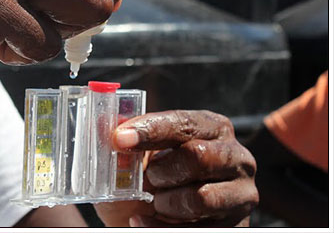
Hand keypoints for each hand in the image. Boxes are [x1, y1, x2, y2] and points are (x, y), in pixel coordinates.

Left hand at [94, 110, 257, 226]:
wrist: (159, 219)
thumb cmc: (152, 182)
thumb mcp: (139, 158)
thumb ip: (127, 141)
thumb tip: (104, 125)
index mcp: (212, 128)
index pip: (183, 123)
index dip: (150, 129)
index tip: (120, 138)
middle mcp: (235, 156)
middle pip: (197, 156)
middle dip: (161, 170)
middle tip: (146, 179)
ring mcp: (241, 193)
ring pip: (201, 198)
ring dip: (165, 203)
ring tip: (154, 202)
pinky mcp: (238, 226)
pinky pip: (198, 230)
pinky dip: (161, 228)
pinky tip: (142, 220)